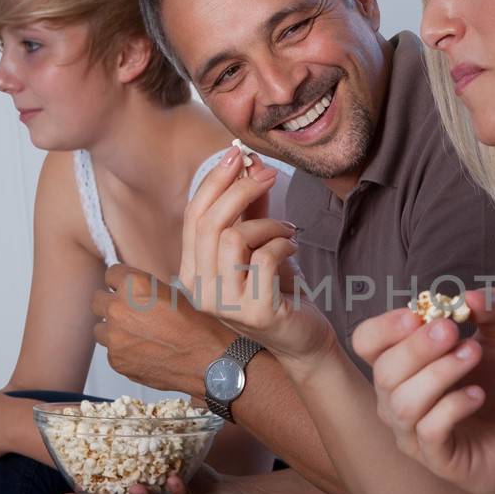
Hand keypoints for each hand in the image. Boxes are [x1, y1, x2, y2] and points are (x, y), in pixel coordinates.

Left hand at [92, 265, 231, 397]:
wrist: (206, 360)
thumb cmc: (195, 326)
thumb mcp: (171, 293)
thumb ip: (142, 290)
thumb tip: (126, 291)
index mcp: (133, 285)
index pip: (110, 274)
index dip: (119, 283)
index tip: (123, 289)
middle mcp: (118, 308)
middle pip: (97, 301)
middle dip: (110, 304)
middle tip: (127, 313)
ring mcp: (114, 337)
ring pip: (100, 329)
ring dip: (113, 330)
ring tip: (136, 336)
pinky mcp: (116, 360)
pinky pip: (111, 352)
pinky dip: (123, 352)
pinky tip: (144, 352)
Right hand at [179, 145, 335, 363]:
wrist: (302, 338)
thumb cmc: (277, 289)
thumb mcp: (257, 244)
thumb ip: (248, 209)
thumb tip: (247, 163)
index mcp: (192, 271)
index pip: (192, 216)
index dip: (214, 181)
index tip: (237, 155)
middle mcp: (200, 290)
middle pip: (209, 223)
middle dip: (240, 190)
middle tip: (269, 175)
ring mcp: (224, 304)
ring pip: (234, 238)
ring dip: (268, 224)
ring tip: (286, 230)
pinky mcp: (254, 312)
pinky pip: (264, 258)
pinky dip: (283, 244)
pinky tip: (293, 248)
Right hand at [353, 290, 494, 493]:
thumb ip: (492, 312)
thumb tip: (471, 294)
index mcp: (407, 365)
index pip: (368, 343)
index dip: (384, 327)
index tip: (418, 313)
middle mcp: (400, 399)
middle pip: (384, 371)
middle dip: (417, 347)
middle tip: (452, 331)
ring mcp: (416, 433)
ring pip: (403, 402)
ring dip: (438, 373)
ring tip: (473, 355)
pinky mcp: (438, 460)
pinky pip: (429, 430)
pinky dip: (452, 406)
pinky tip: (478, 394)